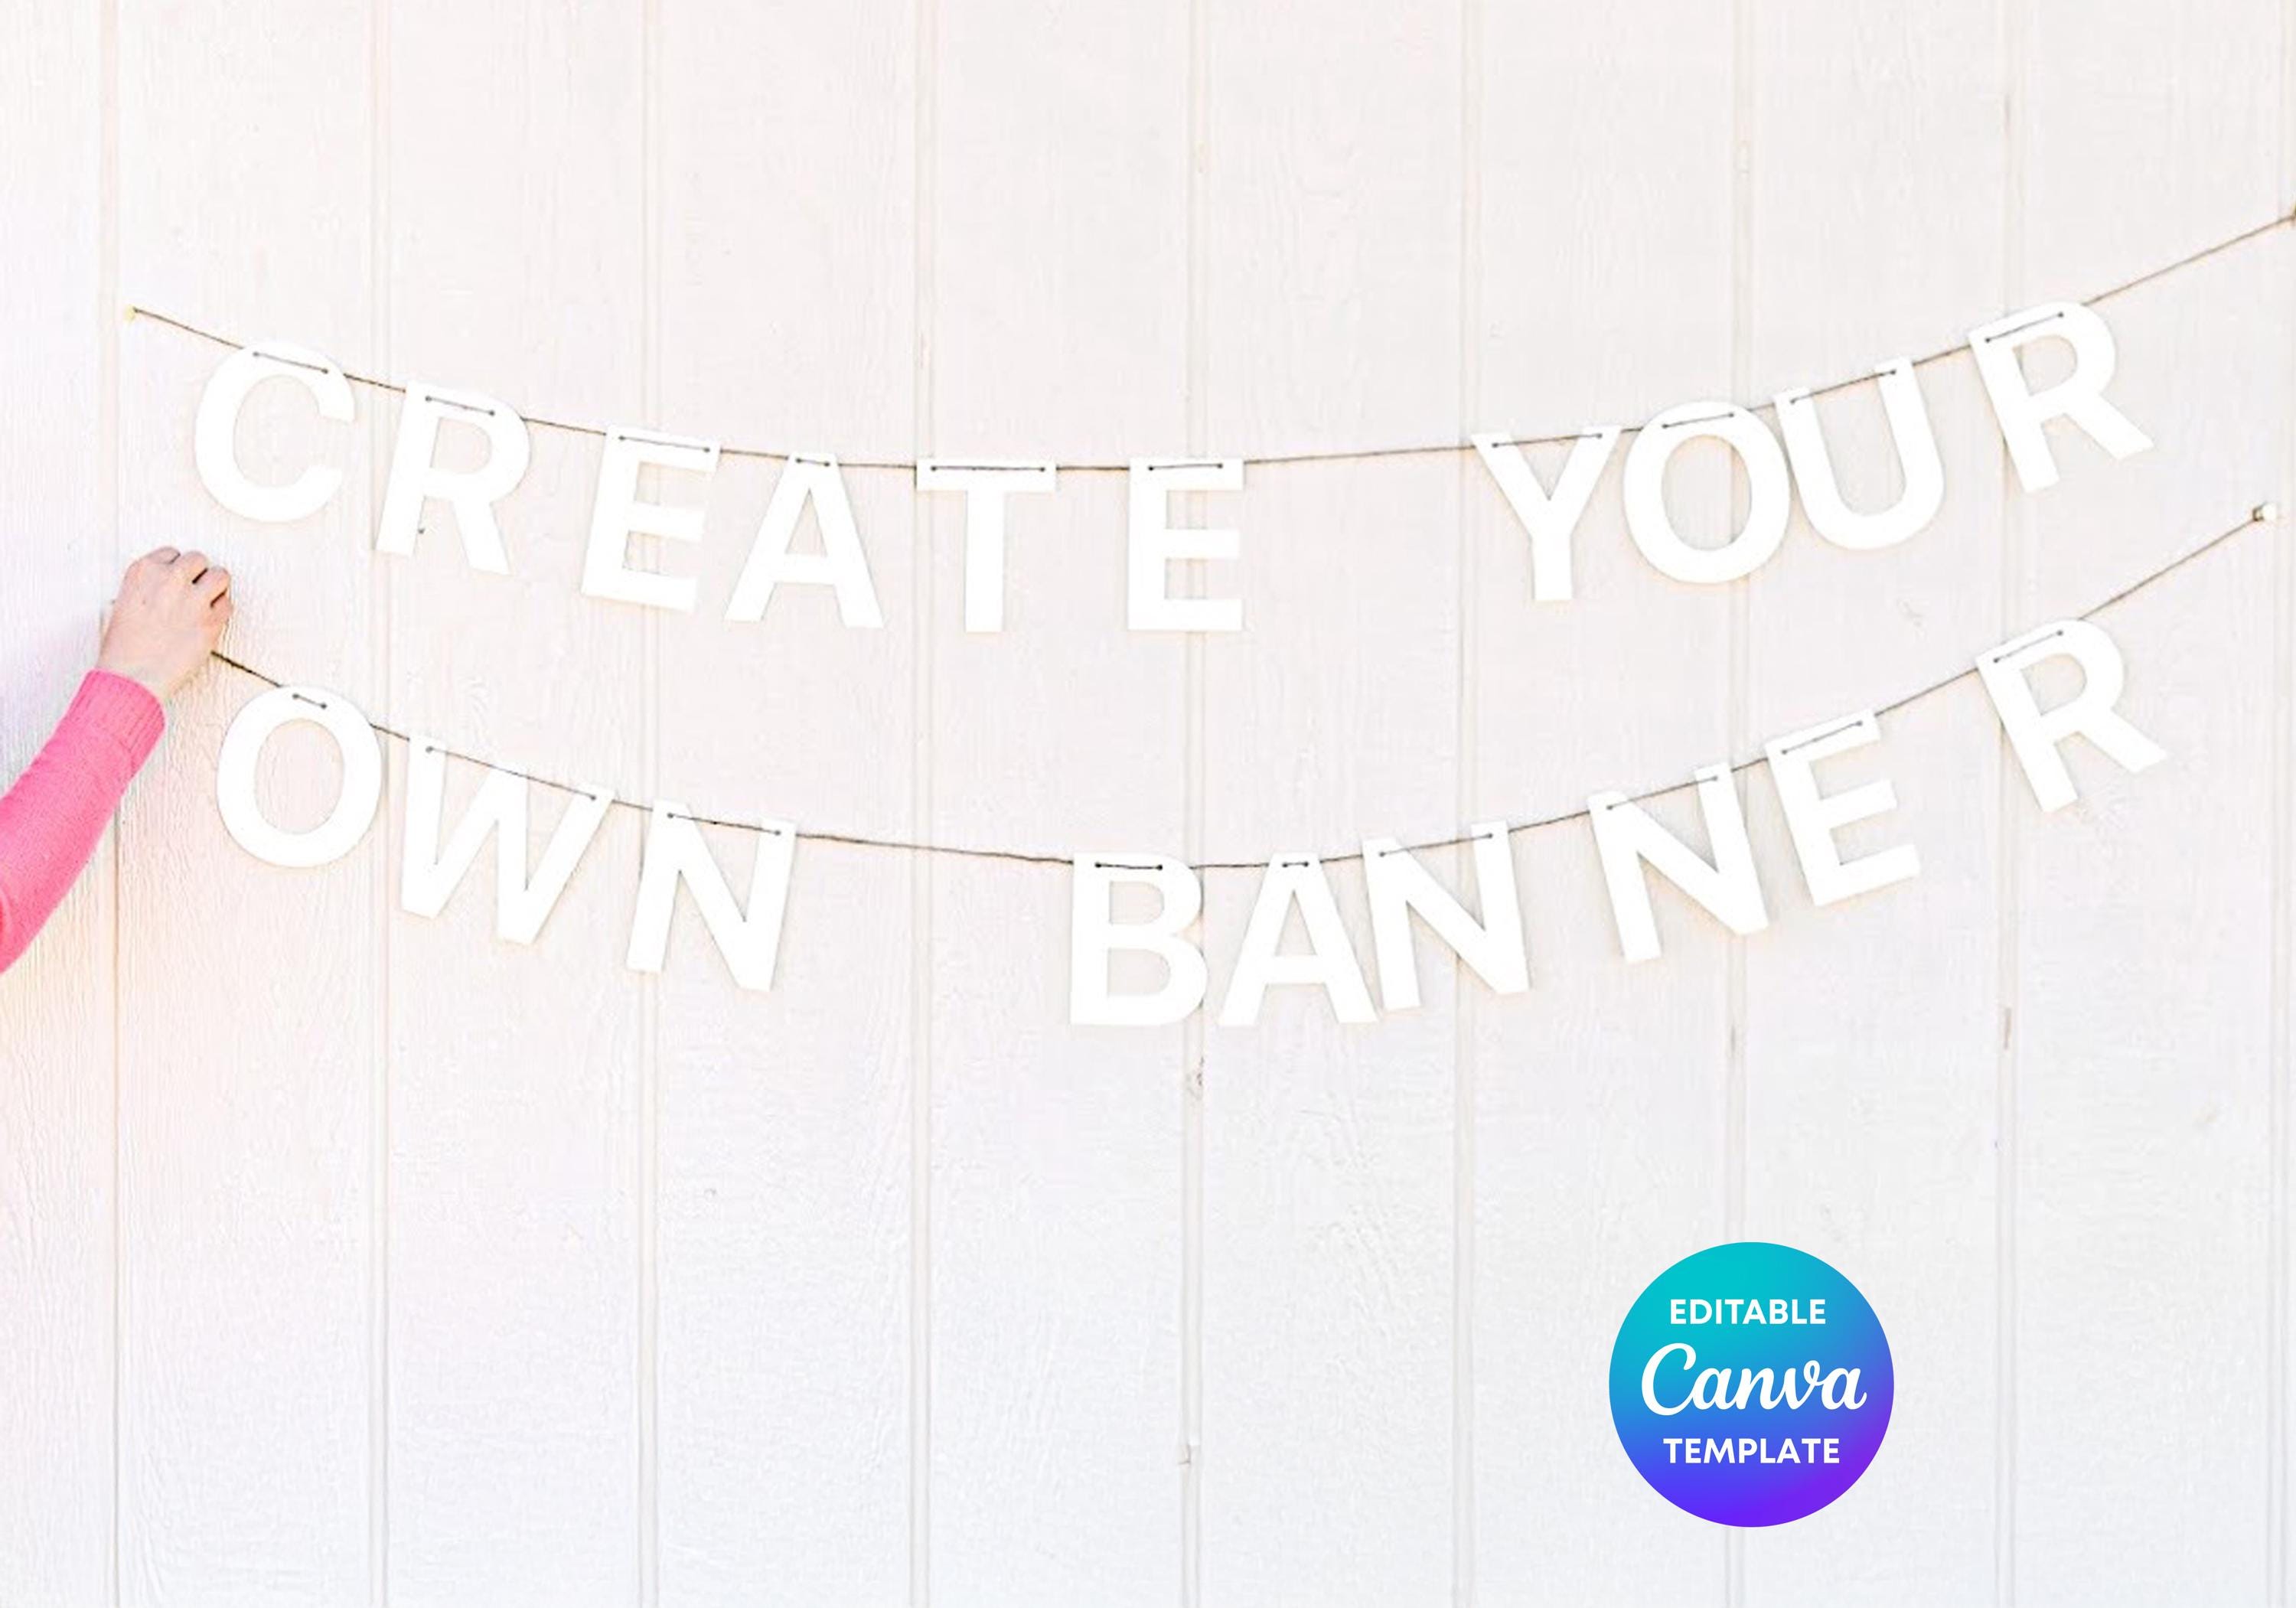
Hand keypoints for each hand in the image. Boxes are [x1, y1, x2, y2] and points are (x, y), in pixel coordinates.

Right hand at [96, 547, 233, 700]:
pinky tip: (208, 622)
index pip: (172, 553)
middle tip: (192, 593)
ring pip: (221, 575)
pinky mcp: (211, 621)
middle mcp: (169, 579)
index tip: (175, 584)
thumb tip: (168, 583)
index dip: (176, 570)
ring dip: (216, 587)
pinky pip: (228, 604)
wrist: (132, 677)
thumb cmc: (123, 647)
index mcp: (143, 572)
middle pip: (198, 559)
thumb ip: (148, 587)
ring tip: (206, 603)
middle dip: (197, 574)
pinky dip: (221, 612)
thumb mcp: (123, 603)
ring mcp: (193, 599)